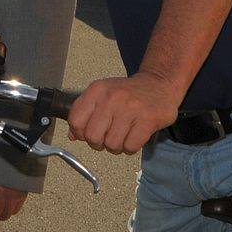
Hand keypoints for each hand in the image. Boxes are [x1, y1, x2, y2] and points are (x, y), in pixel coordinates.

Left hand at [66, 74, 180, 154]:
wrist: (158, 84)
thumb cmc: (127, 93)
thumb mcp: (102, 95)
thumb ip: (85, 113)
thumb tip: (72, 136)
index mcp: (97, 90)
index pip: (76, 120)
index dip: (80, 133)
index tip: (88, 134)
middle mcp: (112, 97)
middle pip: (92, 137)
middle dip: (98, 143)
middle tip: (107, 138)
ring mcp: (130, 108)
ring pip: (112, 144)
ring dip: (116, 147)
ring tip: (122, 136)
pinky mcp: (148, 120)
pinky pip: (130, 146)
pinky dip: (130, 147)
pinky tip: (134, 136)